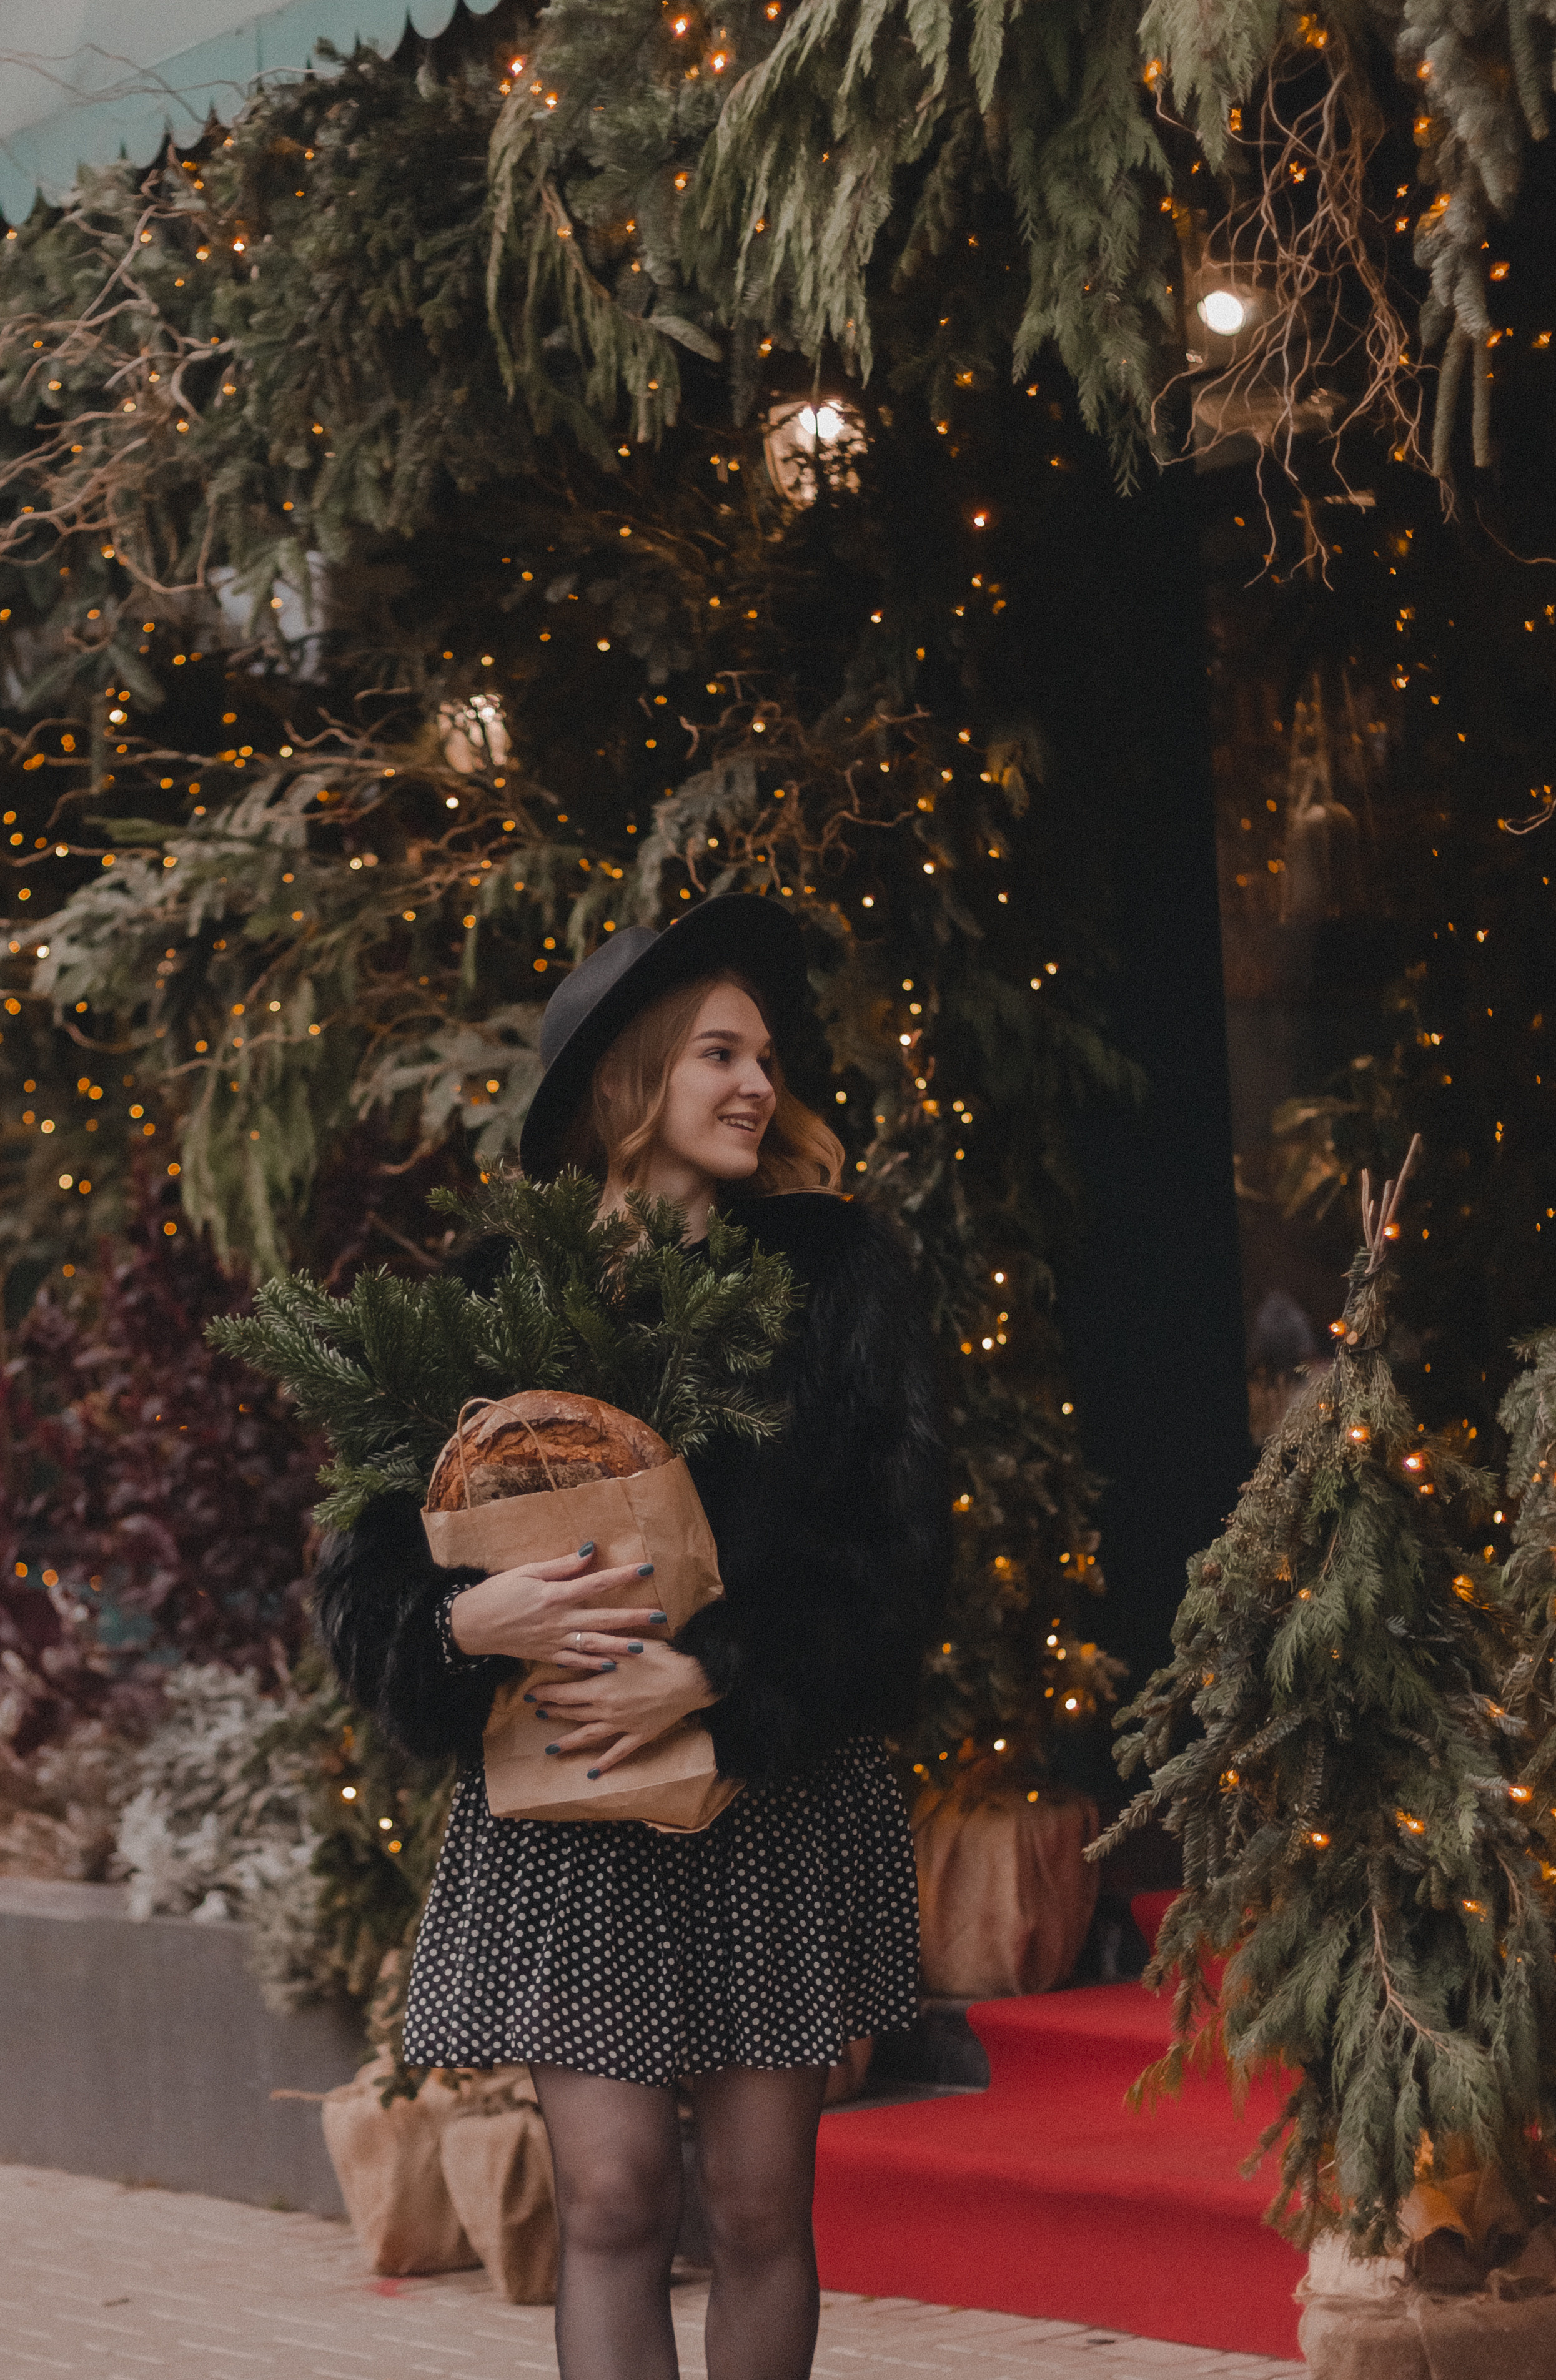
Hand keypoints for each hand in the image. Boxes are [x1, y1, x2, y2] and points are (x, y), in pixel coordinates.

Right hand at [448, 1546, 667, 1670]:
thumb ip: (560, 1565)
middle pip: (603, 1617)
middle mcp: (559, 1620)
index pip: (596, 1583)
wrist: (471, 1625)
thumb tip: (589, 1550)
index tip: (647, 1568)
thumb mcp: (526, 1572)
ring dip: (620, 1645)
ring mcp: (554, 1640)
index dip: (623, 1576)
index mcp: (555, 1595)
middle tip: (660, 1615)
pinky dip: (594, 1664)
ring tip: (644, 1646)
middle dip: (633, 1617)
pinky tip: (613, 1665)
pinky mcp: (547, 1655)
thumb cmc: (497, 1592)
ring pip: (594, 1644)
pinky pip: (575, 1661)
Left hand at [530, 1640, 716, 1776]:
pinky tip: (592, 1774)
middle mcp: (606, 1710)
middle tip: (539, 1713)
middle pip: (573, 1713)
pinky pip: (618, 1753)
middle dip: (554, 1712)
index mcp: (599, 1688)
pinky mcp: (639, 1735)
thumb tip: (566, 1652)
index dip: (546, 1694)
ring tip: (551, 1749)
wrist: (689, 1679)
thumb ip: (595, 1649)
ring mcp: (622, 1726)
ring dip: (569, 1742)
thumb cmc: (657, 1658)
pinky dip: (604, 1764)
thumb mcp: (623, 1647)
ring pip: (589, 1736)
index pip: (564, 1693)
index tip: (531, 1695)